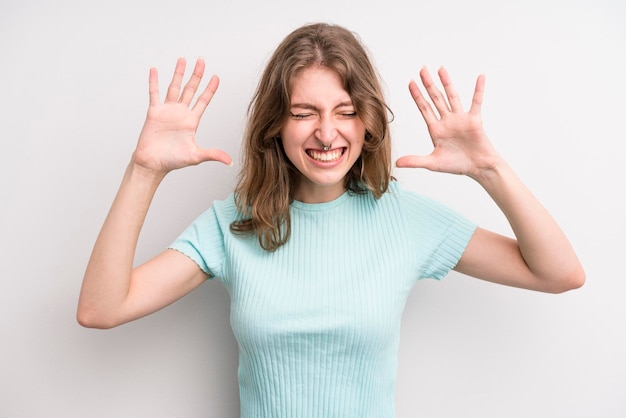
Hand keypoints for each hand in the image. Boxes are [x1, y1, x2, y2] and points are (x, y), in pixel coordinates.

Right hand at [133, 58, 231, 174]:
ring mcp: (167, 111)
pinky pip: (154, 94)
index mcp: (192, 121)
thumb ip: (213, 155)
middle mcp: (181, 113)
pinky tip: (155, 70)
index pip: (203, 101)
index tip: (216, 77)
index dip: (210, 89)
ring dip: (178, 73)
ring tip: (183, 60)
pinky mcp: (154, 112)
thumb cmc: (173, 161)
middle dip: (196, 75)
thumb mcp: (196, 156)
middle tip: (201, 61)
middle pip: (190, 89)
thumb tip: (230, 162)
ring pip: (174, 87)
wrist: (152, 164)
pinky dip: (154, 82)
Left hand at [396, 67, 498, 179]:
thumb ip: (415, 161)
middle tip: (422, 69)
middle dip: (428, 84)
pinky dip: (479, 89)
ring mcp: (460, 119)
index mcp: (436, 129)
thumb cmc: (457, 165)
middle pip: (436, 98)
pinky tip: (480, 77)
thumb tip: (397, 163)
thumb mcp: (432, 163)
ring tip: (441, 68)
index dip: (417, 96)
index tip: (410, 82)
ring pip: (452, 97)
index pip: (424, 108)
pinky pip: (476, 102)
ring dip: (447, 83)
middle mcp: (447, 121)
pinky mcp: (474, 120)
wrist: (478, 168)